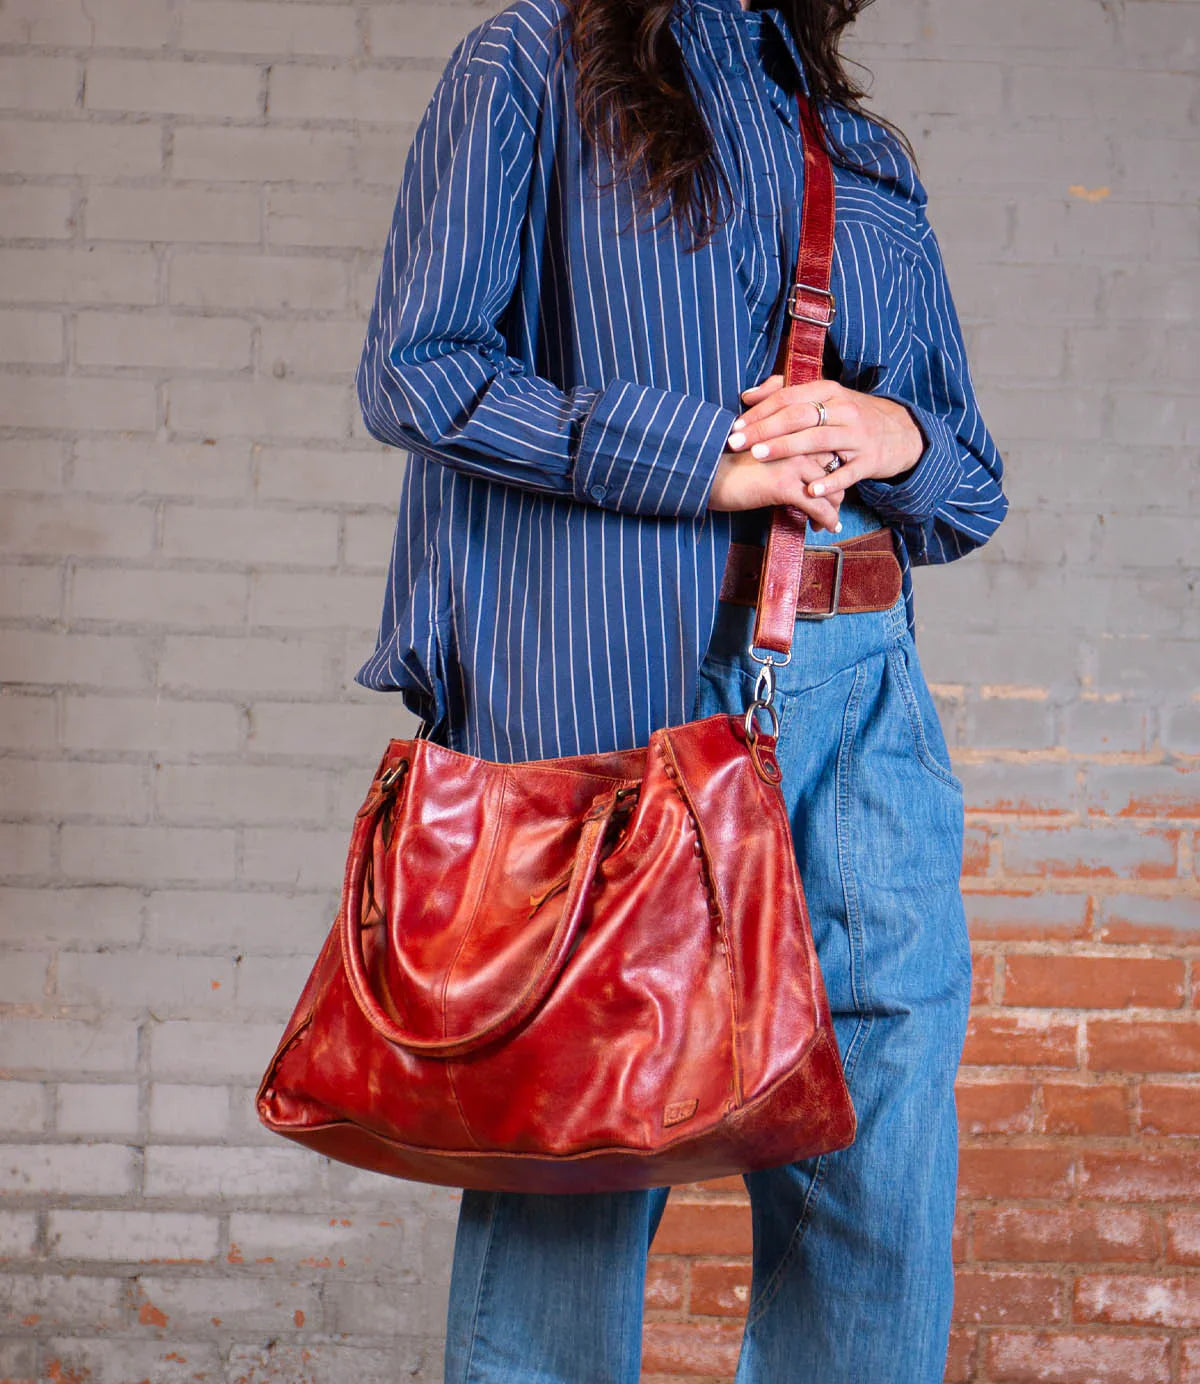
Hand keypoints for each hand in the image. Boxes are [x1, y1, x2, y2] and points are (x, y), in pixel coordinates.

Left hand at [708, 374, 925, 518]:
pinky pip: (847, 473)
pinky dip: (829, 482)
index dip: (760, 411)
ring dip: (786, 448)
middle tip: (737, 442)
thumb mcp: (825, 398)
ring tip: (759, 457)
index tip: (736, 425)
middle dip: (764, 430)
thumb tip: (747, 396)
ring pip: (818, 440)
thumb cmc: (849, 417)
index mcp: (829, 391)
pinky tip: (810, 491)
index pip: (789, 397)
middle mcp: (843, 410)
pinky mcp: (868, 461)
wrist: (899, 432)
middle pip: (798, 417)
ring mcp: (857, 435)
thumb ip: (787, 394)